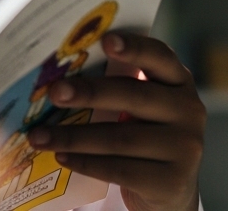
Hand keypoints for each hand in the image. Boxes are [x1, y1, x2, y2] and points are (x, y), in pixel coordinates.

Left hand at [27, 33, 203, 210]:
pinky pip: (120, 169)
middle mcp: (189, 110)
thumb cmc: (146, 134)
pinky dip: (85, 163)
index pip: (159, 56)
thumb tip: (60, 73)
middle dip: (89, 93)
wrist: (172, 188)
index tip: (105, 40)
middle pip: (134, 96)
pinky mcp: (172, 181)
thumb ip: (120, 85)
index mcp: (179, 81)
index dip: (134, 47)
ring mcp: (185, 147)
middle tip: (55, 92)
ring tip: (39, 137)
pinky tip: (61, 158)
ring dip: (73, 137)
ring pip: (120, 138)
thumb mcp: (143, 106)